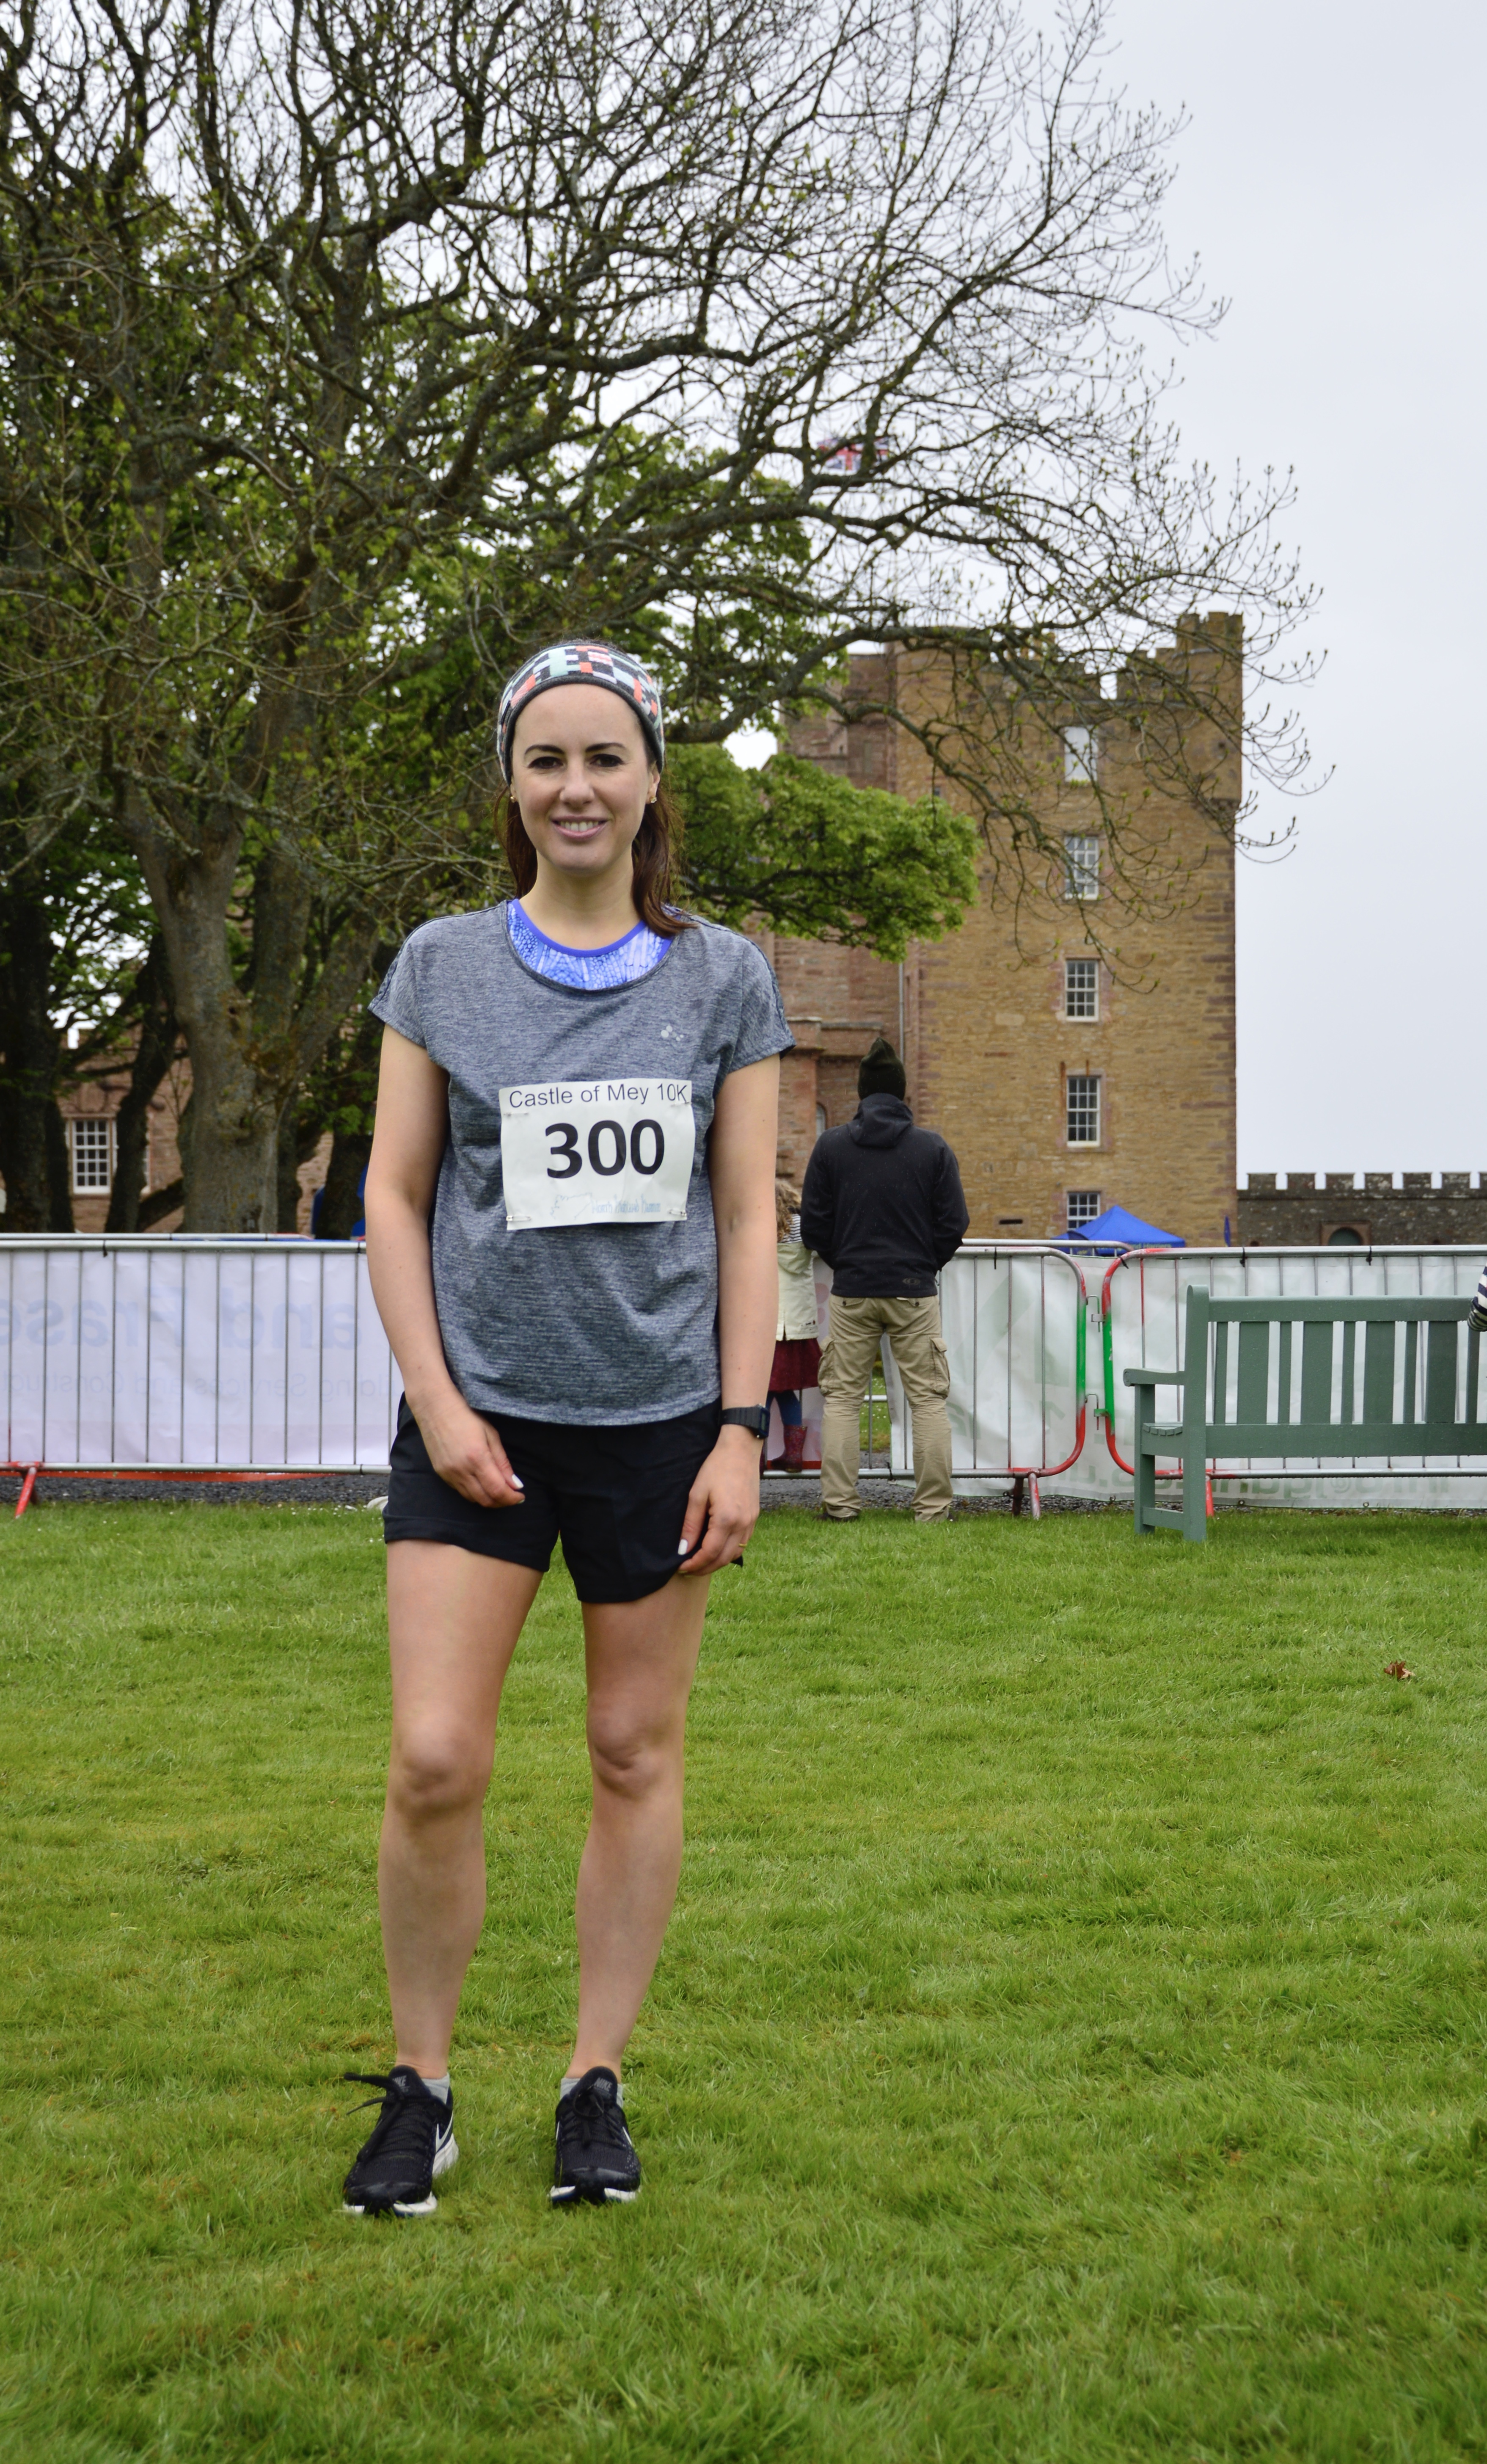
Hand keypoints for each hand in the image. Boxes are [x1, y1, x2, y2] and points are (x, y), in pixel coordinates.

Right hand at [412, 1389, 524, 1508]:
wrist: (435, 1408)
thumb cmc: (467, 1417)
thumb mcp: (491, 1435)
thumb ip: (503, 1463)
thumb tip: (515, 1484)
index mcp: (477, 1458)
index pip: (497, 1490)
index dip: (511, 1498)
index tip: (520, 1495)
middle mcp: (461, 1470)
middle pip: (485, 1500)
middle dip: (502, 1502)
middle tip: (512, 1496)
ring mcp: (449, 1474)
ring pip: (473, 1499)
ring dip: (489, 1500)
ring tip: (499, 1491)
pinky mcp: (441, 1474)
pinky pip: (461, 1492)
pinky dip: (475, 1493)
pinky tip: (482, 1484)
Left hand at [675, 1424, 761, 1574]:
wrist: (740, 1450)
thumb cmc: (716, 1468)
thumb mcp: (697, 1494)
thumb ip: (691, 1524)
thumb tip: (683, 1549)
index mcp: (727, 1519)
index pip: (709, 1552)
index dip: (694, 1564)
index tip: (681, 1567)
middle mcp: (742, 1524)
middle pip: (723, 1558)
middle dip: (704, 1568)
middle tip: (688, 1570)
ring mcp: (751, 1522)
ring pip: (735, 1553)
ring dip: (717, 1562)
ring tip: (700, 1562)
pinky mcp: (754, 1518)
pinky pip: (742, 1543)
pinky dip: (728, 1552)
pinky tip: (716, 1549)